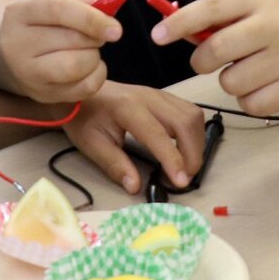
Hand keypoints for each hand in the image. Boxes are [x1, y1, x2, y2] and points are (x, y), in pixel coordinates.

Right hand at [0, 0, 122, 102]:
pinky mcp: (42, 95)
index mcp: (18, 12)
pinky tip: (88, 66)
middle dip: (95, 36)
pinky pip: (84, 88)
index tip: (115, 28)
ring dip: (94, 56)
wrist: (13, 50)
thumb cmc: (42, 20)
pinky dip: (97, 75)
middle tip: (97, 34)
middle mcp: (16, 44)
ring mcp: (27, 74)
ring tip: (87, 49)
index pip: (58, 9)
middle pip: (71, 40)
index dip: (91, 18)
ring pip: (76, 66)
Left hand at [62, 82, 205, 193]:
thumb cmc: (85, 118)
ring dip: (196, 142)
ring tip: (186, 165)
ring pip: (192, 115)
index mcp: (127, 107)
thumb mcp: (92, 144)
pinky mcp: (164, 96)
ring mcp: (159, 94)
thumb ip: (114, 165)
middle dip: (192, 153)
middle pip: (185, 122)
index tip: (181, 182)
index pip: (158, 135)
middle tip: (185, 178)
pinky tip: (184, 148)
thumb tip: (135, 187)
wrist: (82, 92)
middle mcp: (148, 97)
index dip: (173, 159)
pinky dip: (193, 132)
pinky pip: (189, 111)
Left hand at [152, 0, 278, 115]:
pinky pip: (249, 104)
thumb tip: (173, 31)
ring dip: (229, 80)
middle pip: (217, 49)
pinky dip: (248, 100)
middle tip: (207, 60)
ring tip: (248, 71)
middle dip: (201, 60)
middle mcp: (275, 27)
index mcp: (258, 1)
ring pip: (230, 82)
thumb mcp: (251, 8)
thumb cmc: (278, 24)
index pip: (213, 7)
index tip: (158, 35)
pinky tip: (263, 85)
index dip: (181, 21)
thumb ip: (217, 19)